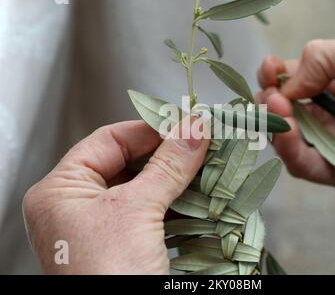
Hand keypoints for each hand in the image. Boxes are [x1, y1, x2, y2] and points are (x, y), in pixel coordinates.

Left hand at [23, 120, 208, 273]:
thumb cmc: (108, 276)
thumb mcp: (137, 210)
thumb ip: (168, 164)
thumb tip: (194, 127)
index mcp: (61, 190)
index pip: (108, 140)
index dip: (149, 129)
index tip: (185, 122)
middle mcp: (77, 206)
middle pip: (129, 163)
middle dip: (168, 155)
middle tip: (202, 143)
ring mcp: (102, 227)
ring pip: (145, 187)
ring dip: (178, 179)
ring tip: (209, 165)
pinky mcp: (125, 245)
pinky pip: (154, 212)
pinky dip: (178, 203)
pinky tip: (202, 196)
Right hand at [257, 38, 334, 196]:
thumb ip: (322, 59)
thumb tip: (287, 83)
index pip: (294, 78)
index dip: (276, 75)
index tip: (268, 70)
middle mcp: (332, 112)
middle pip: (285, 108)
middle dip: (270, 99)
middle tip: (271, 95)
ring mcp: (333, 142)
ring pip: (289, 136)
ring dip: (276, 122)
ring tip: (279, 107)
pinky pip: (303, 164)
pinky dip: (288, 149)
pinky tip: (287, 130)